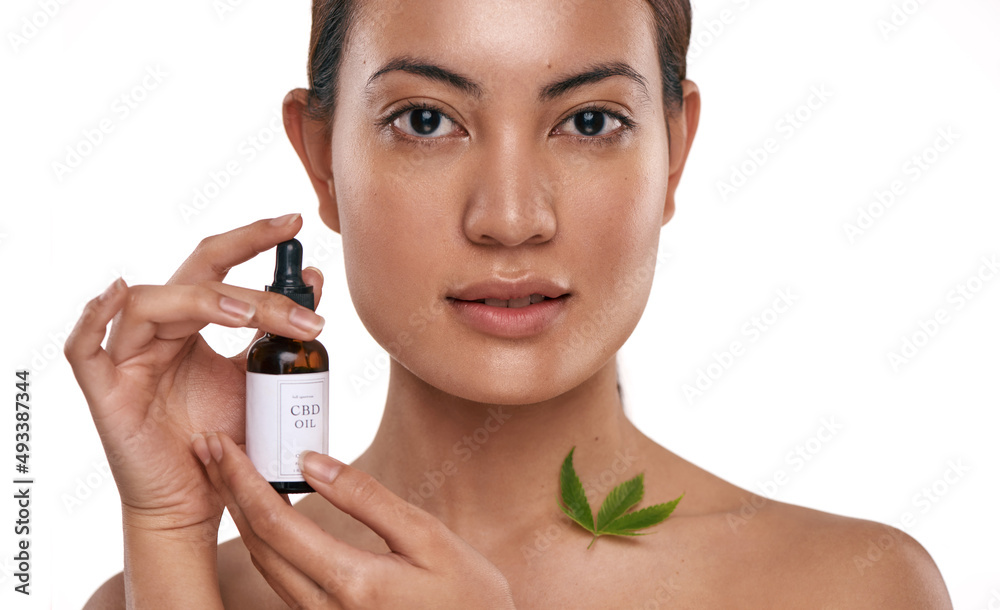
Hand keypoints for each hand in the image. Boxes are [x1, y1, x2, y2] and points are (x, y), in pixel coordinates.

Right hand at [64, 214, 326, 534]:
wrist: (198, 501)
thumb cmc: (223, 439)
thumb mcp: (259, 379)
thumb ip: (278, 331)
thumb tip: (314, 279)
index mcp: (191, 323)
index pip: (217, 265)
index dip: (252, 239)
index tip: (295, 223)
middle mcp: (158, 332)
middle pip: (195, 279)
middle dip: (249, 280)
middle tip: (303, 297)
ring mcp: (128, 360)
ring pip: (152, 303)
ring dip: (204, 301)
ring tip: (253, 317)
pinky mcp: (106, 394)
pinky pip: (83, 350)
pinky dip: (93, 319)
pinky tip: (116, 295)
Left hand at [194, 432, 518, 609]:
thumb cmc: (468, 596)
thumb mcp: (430, 539)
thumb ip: (369, 500)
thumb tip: (311, 463)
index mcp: (351, 583)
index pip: (274, 523)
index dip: (241, 479)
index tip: (221, 443)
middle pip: (256, 544)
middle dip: (227, 491)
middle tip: (209, 448)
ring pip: (263, 565)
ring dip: (239, 516)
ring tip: (227, 473)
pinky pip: (280, 581)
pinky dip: (263, 541)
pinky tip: (264, 515)